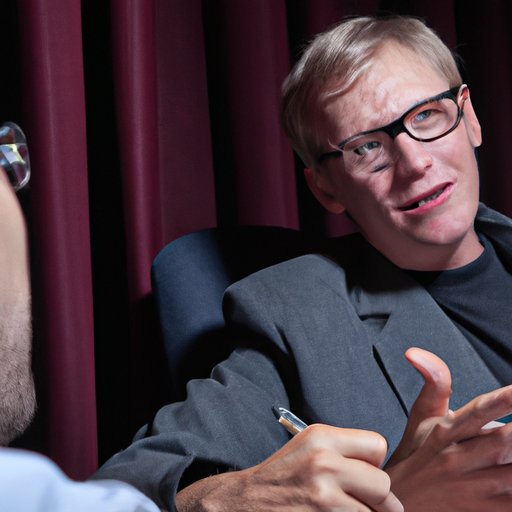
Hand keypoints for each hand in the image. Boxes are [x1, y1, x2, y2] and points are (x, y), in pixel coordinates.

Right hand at [176, 425, 402, 510]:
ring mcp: (323, 495)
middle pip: (383, 483)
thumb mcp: (309, 447)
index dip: (375, 463)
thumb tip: (381, 469)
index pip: (377, 445)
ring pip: (376, 511)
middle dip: (379, 498)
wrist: (246, 501)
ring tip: (346, 509)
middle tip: (367, 503)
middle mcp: (324, 462)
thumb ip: (343, 450)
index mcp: (322, 437)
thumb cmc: (282, 475)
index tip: (365, 474)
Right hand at [386, 348, 511, 510]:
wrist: (403, 499)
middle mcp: (456, 458)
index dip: (503, 401)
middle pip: (503, 443)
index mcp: (444, 431)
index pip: (477, 411)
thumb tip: (413, 351)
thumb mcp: (422, 414)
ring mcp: (470, 487)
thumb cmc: (418, 450)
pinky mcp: (481, 510)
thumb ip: (434, 381)